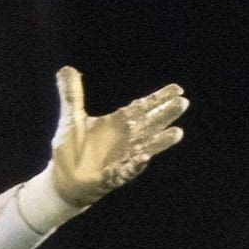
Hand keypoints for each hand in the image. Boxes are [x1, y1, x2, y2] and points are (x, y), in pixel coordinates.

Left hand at [45, 67, 188, 212]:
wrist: (65, 179)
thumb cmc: (72, 148)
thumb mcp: (70, 118)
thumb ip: (72, 95)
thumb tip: (66, 68)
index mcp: (118, 123)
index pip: (142, 108)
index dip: (159, 99)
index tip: (178, 89)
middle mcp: (125, 140)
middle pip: (150, 124)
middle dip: (165, 114)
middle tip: (183, 103)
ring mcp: (122, 158)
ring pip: (146, 148)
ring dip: (160, 141)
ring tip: (177, 133)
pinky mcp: (112, 177)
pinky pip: (126, 171)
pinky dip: (135, 165)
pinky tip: (144, 158)